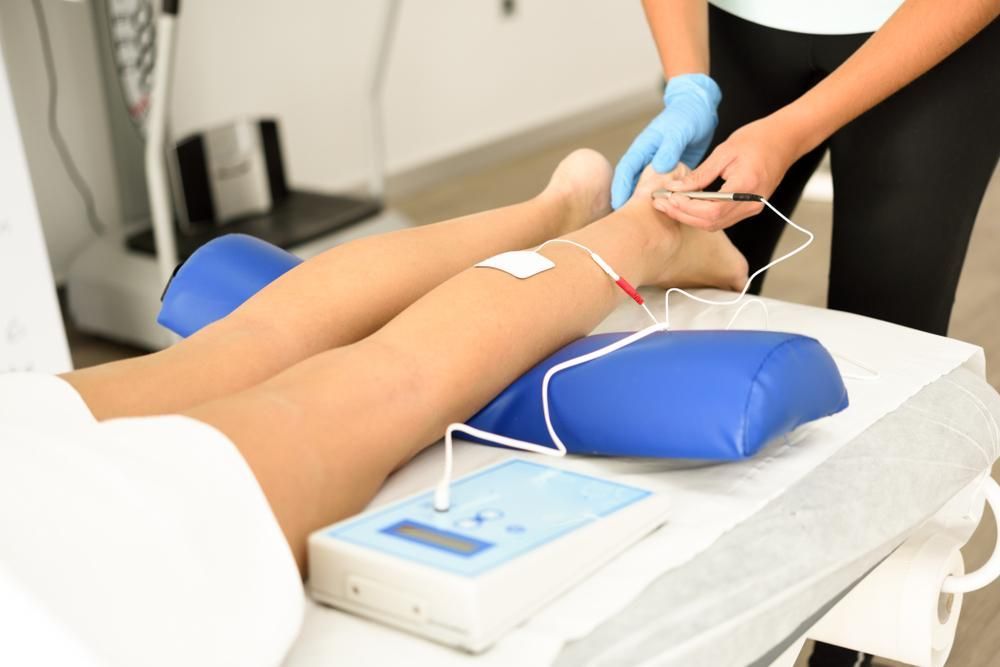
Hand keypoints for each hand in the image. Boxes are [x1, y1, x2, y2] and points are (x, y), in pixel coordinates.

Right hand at [610, 73, 721, 209]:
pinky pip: (662, 188)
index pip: (625, 171)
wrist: (699, 109)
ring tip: (642, 222)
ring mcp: (656, 166)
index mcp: (642, 148)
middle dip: (628, 201)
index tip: (618, 206)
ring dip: (644, 203)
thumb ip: (669, 148)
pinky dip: (662, 199)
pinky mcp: (669, 171)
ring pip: (645, 188)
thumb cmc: (686, 116)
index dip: (620, 189)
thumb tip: (659, 167)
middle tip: (626, 221)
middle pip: (631, 183)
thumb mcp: (678, 130)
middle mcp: (646, 159)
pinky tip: (665, 211)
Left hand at [652, 115, 799, 230]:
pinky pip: (721, 219)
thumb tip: (677, 188)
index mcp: (747, 186)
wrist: (785, 140)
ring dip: (689, 217)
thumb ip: (701, 174)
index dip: (687, 208)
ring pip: (715, 224)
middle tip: (661, 203)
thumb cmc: (757, 139)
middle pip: (711, 222)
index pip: (713, 209)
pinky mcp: (749, 208)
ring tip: (668, 204)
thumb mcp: (725, 151)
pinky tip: (686, 204)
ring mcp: (752, 208)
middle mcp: (751, 203)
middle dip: (683, 215)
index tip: (668, 198)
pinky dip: (701, 215)